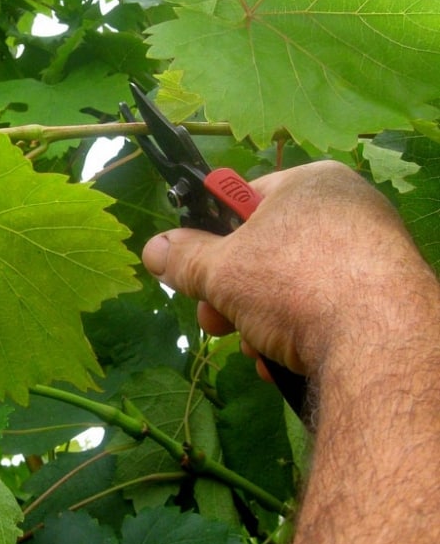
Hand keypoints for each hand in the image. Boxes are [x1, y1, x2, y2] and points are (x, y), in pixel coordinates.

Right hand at [142, 160, 430, 378]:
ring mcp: (376, 253)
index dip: (216, 237)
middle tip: (213, 320)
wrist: (380, 343)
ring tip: (253, 347)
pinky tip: (282, 361)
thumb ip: (184, 258)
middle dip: (233, 292)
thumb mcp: (222, 270)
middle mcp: (350, 208)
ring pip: (298, 285)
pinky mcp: (390, 295)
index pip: (248, 200)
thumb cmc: (294, 283)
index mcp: (311, 183)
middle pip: (271, 249)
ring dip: (261, 320)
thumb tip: (153, 249)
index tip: (200, 270)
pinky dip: (302, 333)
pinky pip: (331, 307)